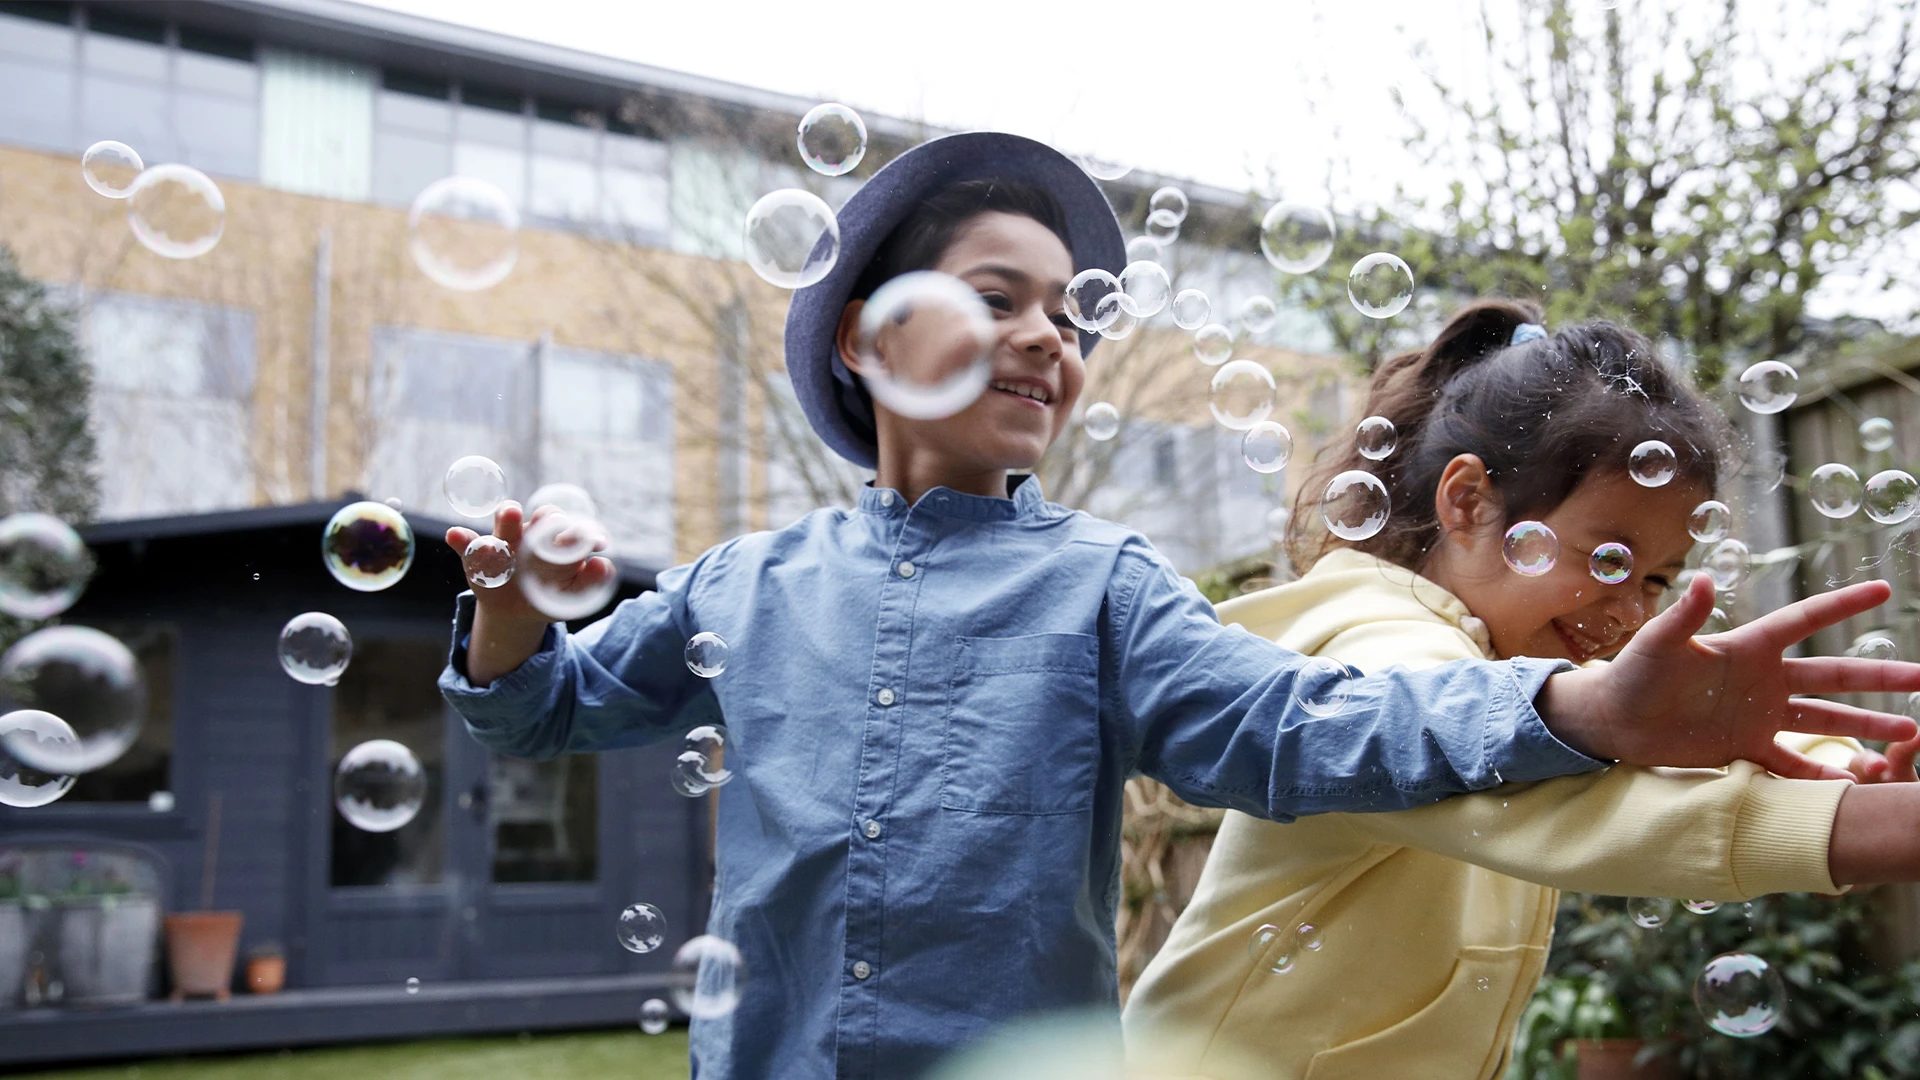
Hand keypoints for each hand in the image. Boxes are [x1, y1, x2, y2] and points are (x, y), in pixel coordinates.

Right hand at [445, 501, 614, 687]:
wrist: (516, 612)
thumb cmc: (549, 595)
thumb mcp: (571, 595)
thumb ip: (589, 580)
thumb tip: (606, 565)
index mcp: (555, 541)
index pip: (573, 530)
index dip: (581, 532)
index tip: (594, 541)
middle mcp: (529, 535)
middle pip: (539, 521)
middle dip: (546, 519)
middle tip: (551, 520)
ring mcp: (501, 544)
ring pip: (504, 525)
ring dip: (507, 518)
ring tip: (509, 512)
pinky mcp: (475, 558)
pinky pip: (465, 545)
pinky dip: (461, 539)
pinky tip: (455, 534)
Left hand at [1538, 573, 1919, 779]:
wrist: (1614, 720)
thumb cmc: (1631, 674)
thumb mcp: (1656, 644)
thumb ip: (1683, 616)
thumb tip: (1702, 578)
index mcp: (1747, 647)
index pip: (1804, 620)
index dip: (1843, 605)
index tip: (1885, 589)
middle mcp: (1762, 680)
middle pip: (1832, 676)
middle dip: (1879, 677)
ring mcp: (1759, 715)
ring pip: (1824, 720)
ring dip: (1865, 726)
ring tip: (1910, 732)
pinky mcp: (1746, 748)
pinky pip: (1792, 764)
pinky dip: (1821, 775)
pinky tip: (1855, 784)